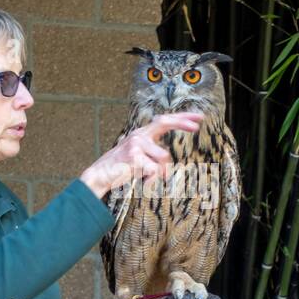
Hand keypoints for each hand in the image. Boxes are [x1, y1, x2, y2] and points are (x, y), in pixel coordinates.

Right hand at [79, 112, 204, 197]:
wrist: (100, 175)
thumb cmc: (121, 167)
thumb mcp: (138, 157)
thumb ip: (151, 154)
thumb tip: (166, 165)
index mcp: (142, 134)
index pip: (163, 121)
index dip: (181, 118)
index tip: (198, 117)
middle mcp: (139, 135)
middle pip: (164, 122)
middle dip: (182, 124)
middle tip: (196, 127)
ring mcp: (136, 144)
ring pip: (163, 157)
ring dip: (160, 172)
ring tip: (147, 178)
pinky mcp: (134, 157)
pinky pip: (155, 170)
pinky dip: (151, 181)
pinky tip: (142, 182)